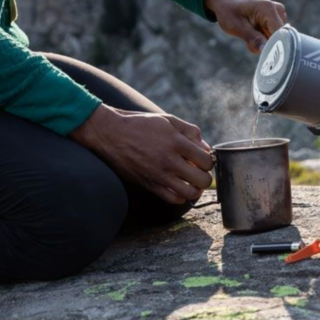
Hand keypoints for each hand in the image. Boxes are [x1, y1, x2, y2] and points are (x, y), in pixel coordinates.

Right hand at [70, 105, 213, 203]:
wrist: (111, 134)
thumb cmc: (140, 124)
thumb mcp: (168, 120)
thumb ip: (191, 132)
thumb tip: (206, 148)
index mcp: (176, 142)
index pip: (206, 161)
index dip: (209, 161)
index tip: (203, 158)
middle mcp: (169, 161)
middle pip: (202, 180)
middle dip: (205, 176)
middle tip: (199, 171)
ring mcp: (159, 175)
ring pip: (190, 194)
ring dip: (195, 189)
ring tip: (191, 181)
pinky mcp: (148, 184)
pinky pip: (172, 199)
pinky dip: (180, 196)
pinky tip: (178, 186)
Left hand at [204, 0, 287, 53]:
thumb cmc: (229, 10)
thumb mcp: (236, 26)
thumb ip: (253, 39)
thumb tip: (266, 50)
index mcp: (268, 9)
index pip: (281, 34)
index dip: (275, 47)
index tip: (266, 57)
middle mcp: (278, 10)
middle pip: (279, 38)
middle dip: (265, 45)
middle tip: (248, 42)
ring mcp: (278, 14)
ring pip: (275, 38)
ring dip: (262, 42)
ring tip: (248, 35)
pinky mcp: (275, 18)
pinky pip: (273, 35)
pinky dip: (262, 38)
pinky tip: (252, 33)